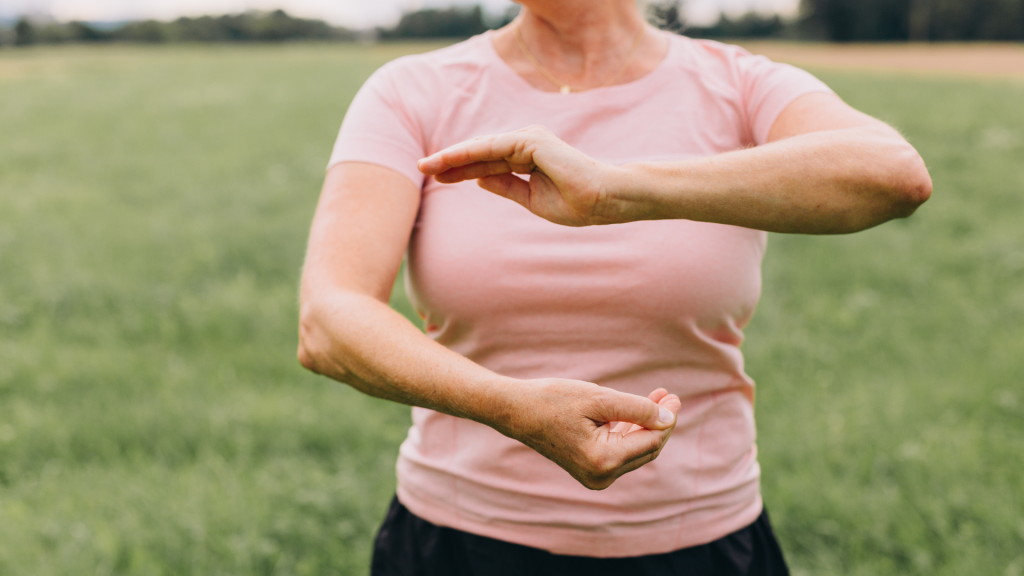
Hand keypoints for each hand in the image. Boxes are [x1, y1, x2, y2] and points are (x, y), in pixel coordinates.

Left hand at [417, 125, 625, 226]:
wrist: (602, 200)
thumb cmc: (574, 202)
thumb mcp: (530, 198)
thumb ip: (506, 186)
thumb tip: (479, 179)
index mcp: (526, 160)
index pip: (486, 164)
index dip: (460, 170)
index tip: (436, 176)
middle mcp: (525, 145)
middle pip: (479, 154)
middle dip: (451, 161)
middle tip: (421, 166)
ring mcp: (528, 140)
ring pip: (482, 149)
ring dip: (454, 156)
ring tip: (427, 164)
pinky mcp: (531, 141)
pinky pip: (493, 147)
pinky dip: (471, 152)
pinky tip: (450, 160)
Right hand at [502, 378, 680, 489]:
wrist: (516, 411)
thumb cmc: (554, 400)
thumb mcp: (600, 398)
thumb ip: (638, 409)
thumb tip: (668, 418)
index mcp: (603, 460)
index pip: (651, 441)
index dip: (667, 419)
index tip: (674, 396)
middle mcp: (601, 476)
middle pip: (646, 449)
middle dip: (660, 423)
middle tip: (669, 396)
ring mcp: (594, 477)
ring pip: (634, 451)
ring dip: (647, 426)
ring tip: (658, 398)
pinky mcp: (589, 470)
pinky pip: (620, 452)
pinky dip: (630, 432)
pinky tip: (637, 412)